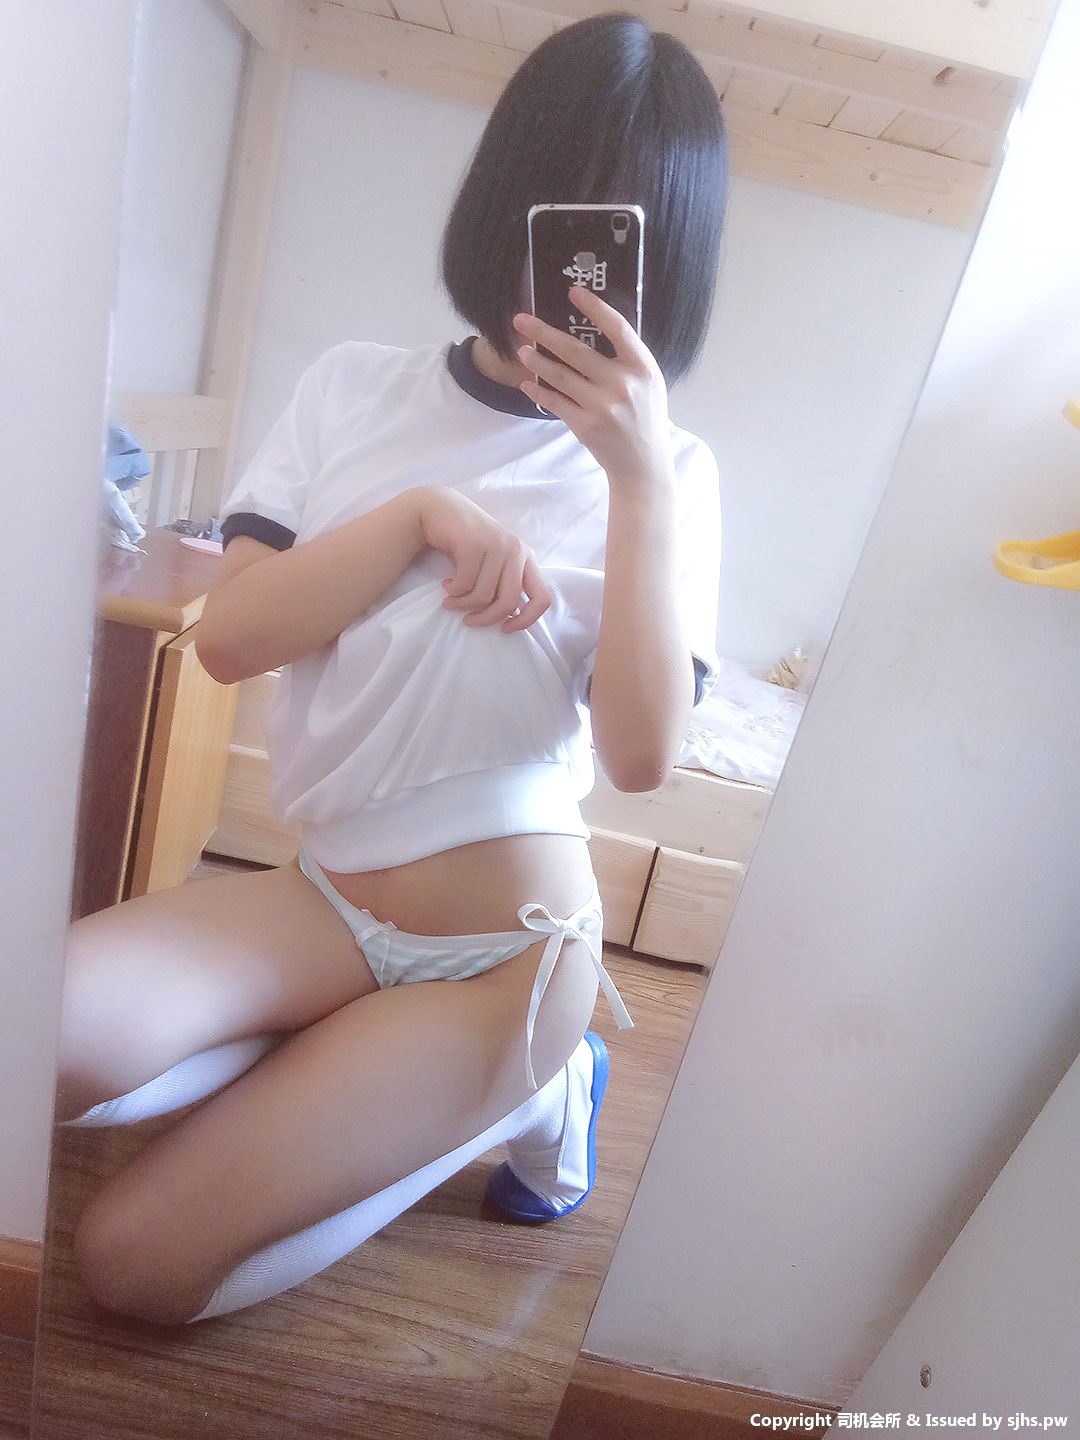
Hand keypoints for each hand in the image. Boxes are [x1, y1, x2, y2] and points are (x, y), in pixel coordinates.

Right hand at [416, 486, 551, 631]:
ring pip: (484, 595)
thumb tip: (510, 616)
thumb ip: (504, 585)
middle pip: (510, 601)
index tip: (506, 628)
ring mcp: (497, 544)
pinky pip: (465, 584)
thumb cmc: (466, 544)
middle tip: (469, 621)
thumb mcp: (492, 565)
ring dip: (462, 604)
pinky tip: (446, 585)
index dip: (528, 620)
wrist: (439, 509)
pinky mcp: (475, 543)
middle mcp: (517, 550)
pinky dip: (453, 592)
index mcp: (526, 558)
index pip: (543, 597)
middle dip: (487, 618)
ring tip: (451, 600)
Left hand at [512, 285, 672, 483]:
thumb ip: (627, 358)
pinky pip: (555, 402)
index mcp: (642, 367)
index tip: (573, 292)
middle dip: (543, 333)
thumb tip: (597, 325)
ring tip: (521, 350)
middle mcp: (623, 384)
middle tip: (521, 320)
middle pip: (576, 350)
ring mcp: (603, 406)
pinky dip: (538, 391)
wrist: (643, 463)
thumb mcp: (648, 382)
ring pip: (560, 375)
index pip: (616, 328)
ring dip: (536, 360)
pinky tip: (527, 382)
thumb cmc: (645, 417)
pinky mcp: (586, 425)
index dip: (594, 308)